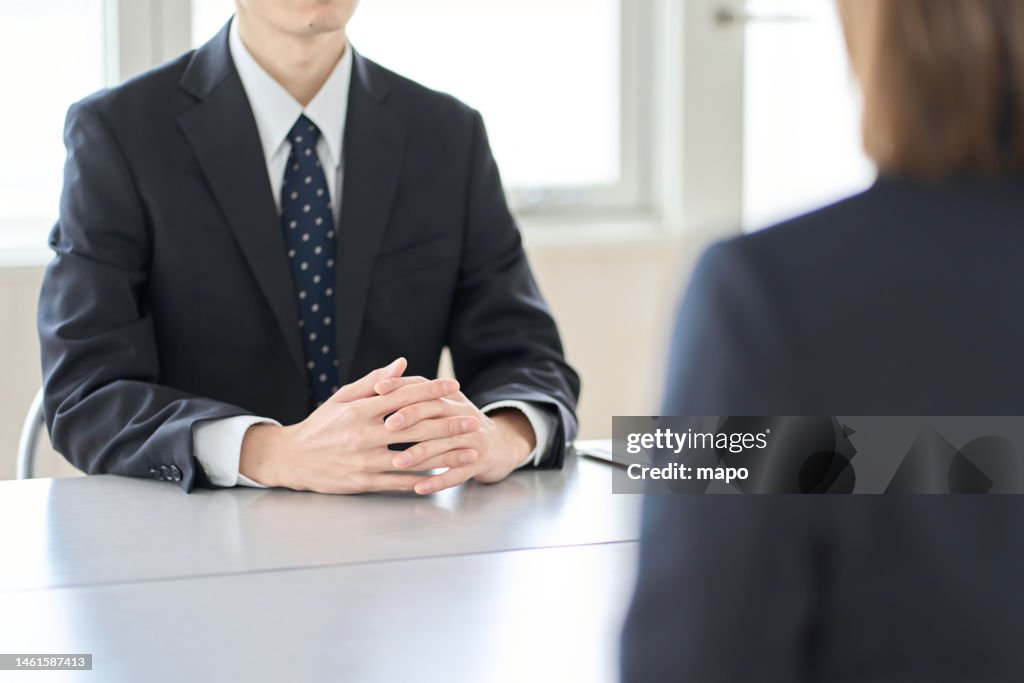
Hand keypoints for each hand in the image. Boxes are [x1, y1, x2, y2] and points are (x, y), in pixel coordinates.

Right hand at [239, 358, 482, 493]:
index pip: (404, 396)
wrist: (291, 458)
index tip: (454, 387)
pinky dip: (422, 480)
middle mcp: (363, 434)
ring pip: (411, 458)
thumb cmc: (320, 425)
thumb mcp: (342, 398)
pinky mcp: (362, 482)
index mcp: (360, 410)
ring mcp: (363, 460)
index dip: (432, 390)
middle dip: (447, 425)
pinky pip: (398, 482)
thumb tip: (402, 364)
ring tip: (468, 453)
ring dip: (444, 457)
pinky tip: (443, 478)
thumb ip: (373, 381)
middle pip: (415, 427)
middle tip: (472, 421)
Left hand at [374, 377, 536, 494]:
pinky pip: (458, 473)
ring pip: (445, 444)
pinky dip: (438, 481)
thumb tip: (379, 380)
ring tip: (397, 462)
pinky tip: (420, 488)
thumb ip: (414, 394)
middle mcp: (464, 414)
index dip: (401, 387)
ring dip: (421, 453)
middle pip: (436, 411)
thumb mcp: (443, 405)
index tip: (378, 390)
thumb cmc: (459, 425)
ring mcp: (474, 439)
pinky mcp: (481, 462)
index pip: (424, 387)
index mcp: (450, 398)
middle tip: (387, 426)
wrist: (501, 446)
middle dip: (411, 417)